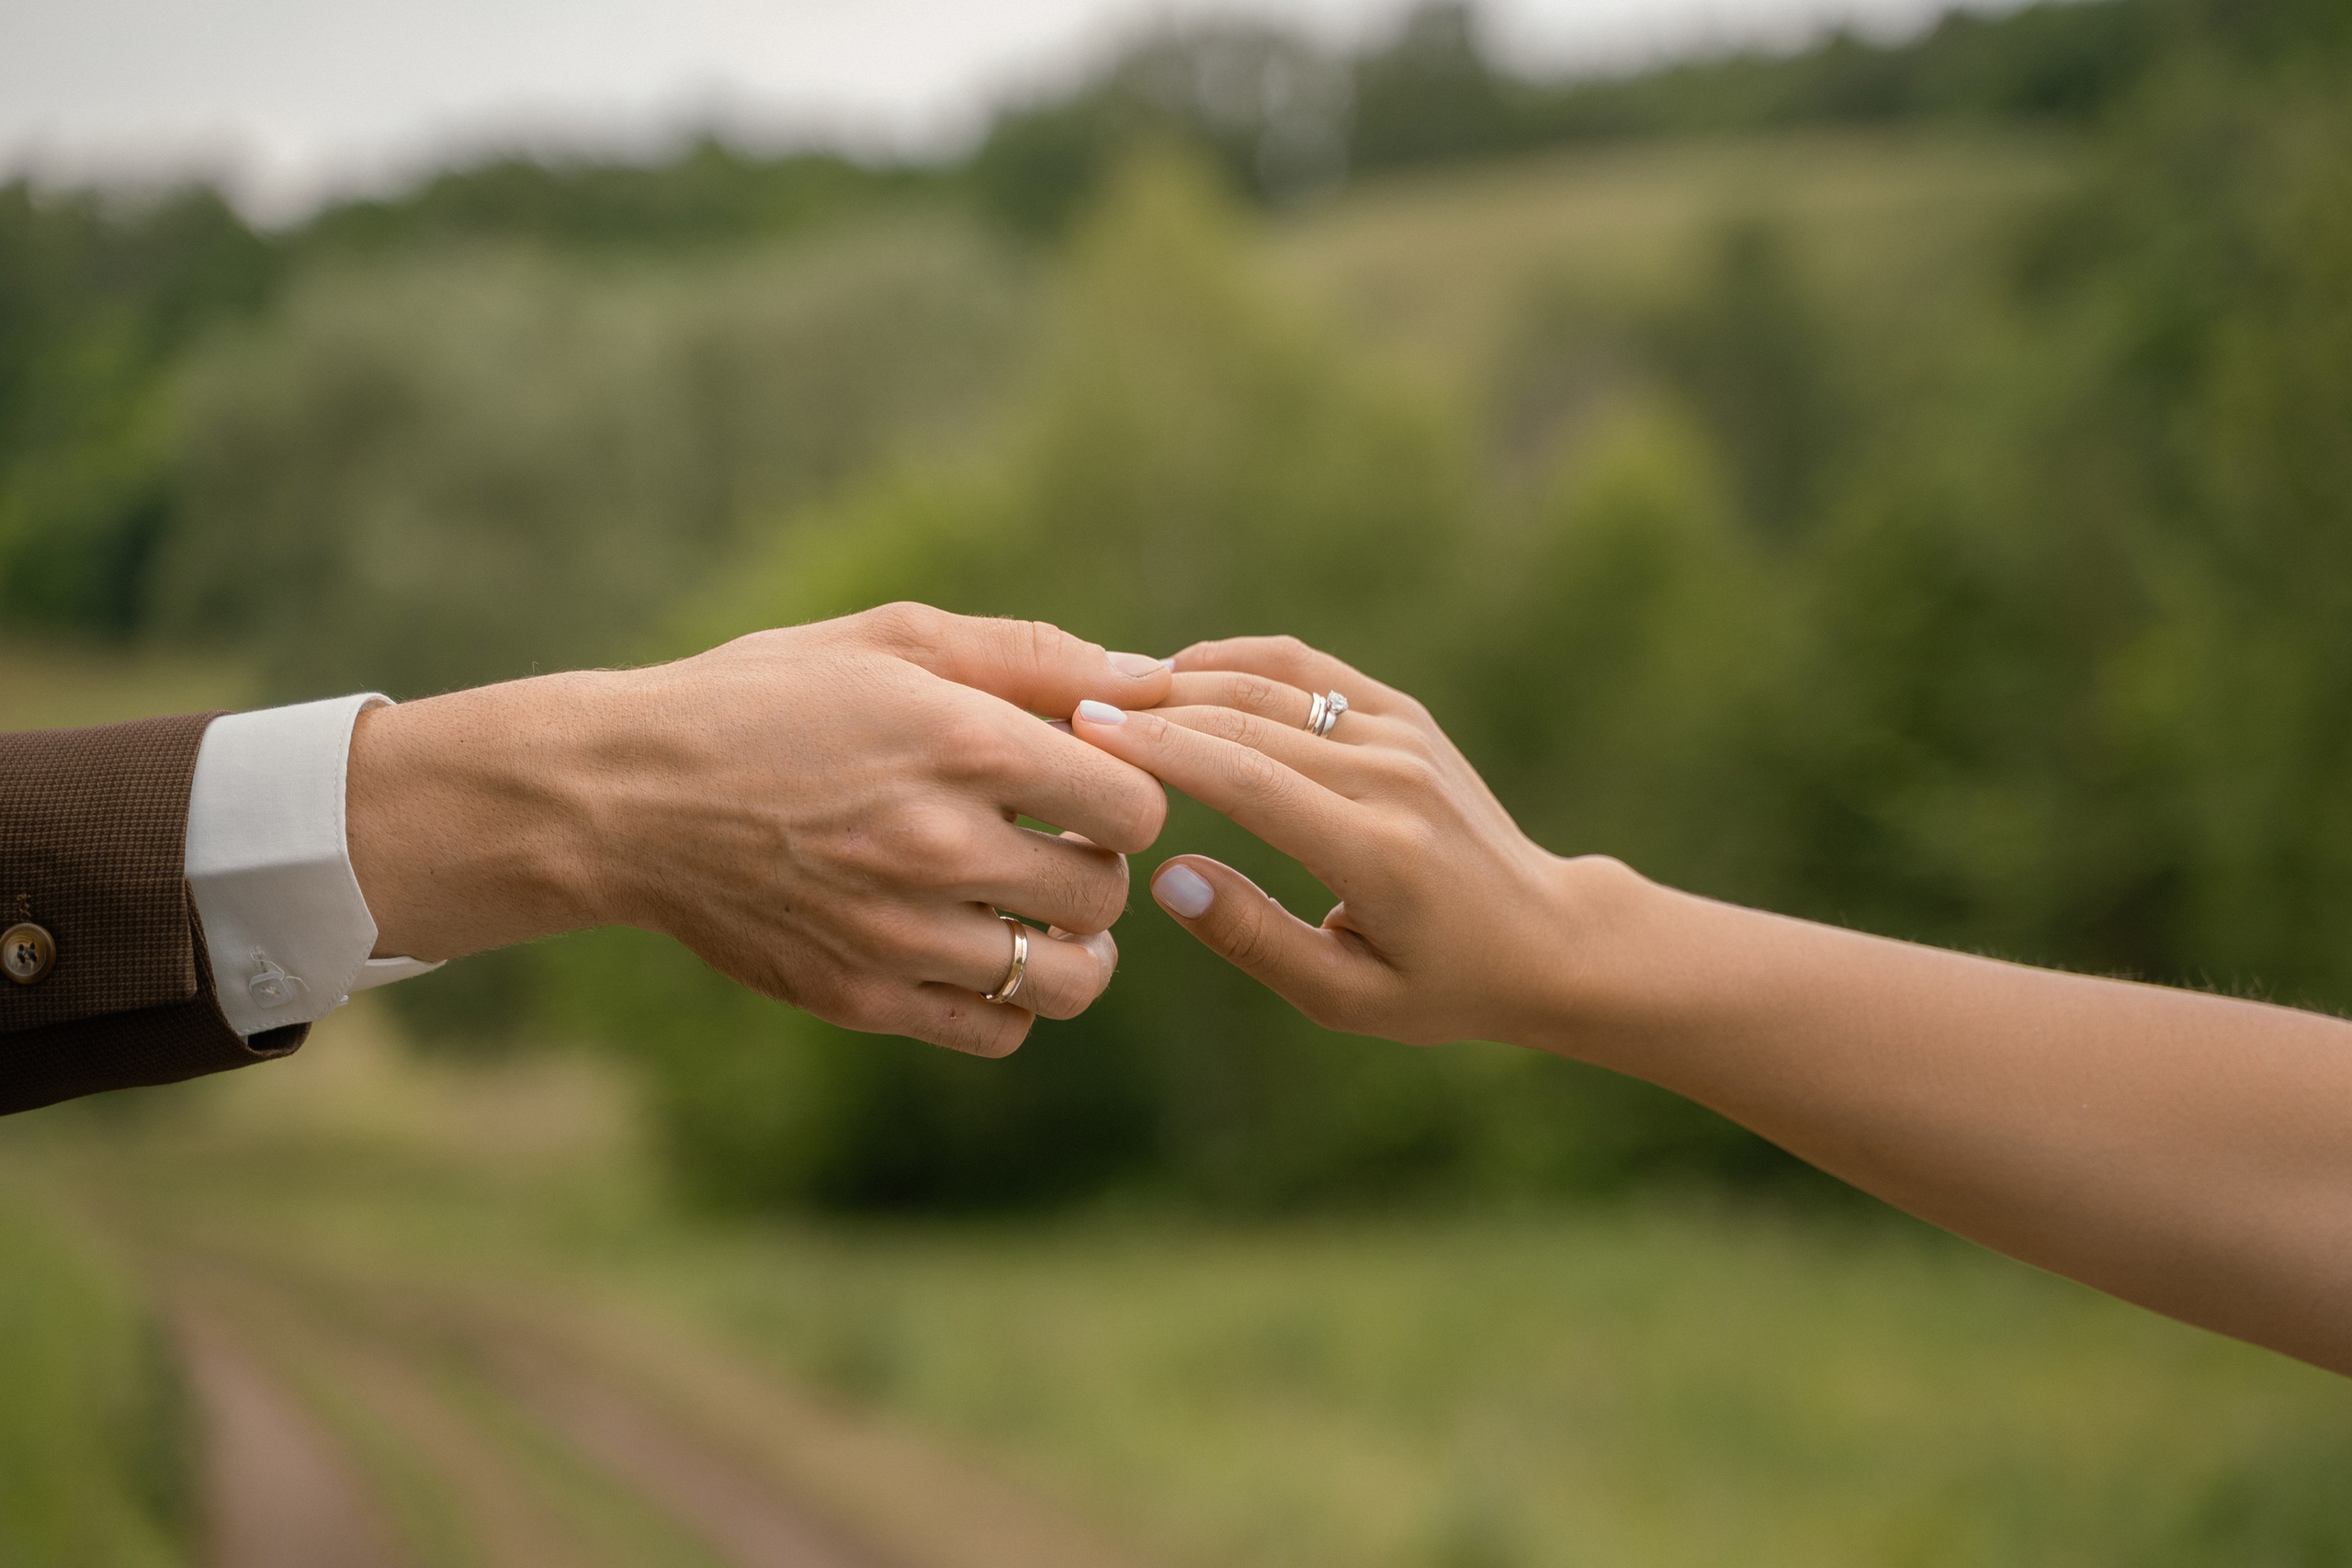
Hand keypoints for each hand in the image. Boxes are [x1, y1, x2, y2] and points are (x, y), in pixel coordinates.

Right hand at [349, 603, 1174, 1055]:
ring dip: (1074, 947)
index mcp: (959, 743)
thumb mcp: (894, 641)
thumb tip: (1151, 677)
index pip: (1133, 803)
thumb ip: (1034, 658)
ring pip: (1067, 980)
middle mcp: (938, 846)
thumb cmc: (768, 700)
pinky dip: (1012, 1001)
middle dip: (1097, 863)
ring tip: (1041, 910)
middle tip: (1057, 838)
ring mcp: (899, 933)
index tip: (1088, 778)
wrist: (626, 797)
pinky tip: (983, 950)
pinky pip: (997, 1032)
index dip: (1129, 789)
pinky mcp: (860, 997)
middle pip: (1105, 893)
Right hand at [1073, 636, 1613, 1046]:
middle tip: (1065, 713)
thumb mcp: (1345, 997)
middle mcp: (1393, 777)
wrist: (1545, 935)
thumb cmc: (1439, 984)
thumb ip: (1255, 938)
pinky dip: (1235, 663)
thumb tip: (1169, 875)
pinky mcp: (1404, 713)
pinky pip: (1305, 670)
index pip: (1247, 780)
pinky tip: (1178, 678)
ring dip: (1183, 679)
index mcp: (1377, 852)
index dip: (1158, 752)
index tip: (1082, 734)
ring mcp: (1403, 734)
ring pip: (1271, 682)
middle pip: (1246, 720)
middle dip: (1151, 711)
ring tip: (1109, 695)